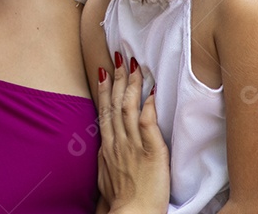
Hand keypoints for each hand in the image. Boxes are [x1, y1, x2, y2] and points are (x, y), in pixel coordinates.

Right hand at [96, 53, 169, 213]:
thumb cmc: (121, 204)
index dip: (105, 90)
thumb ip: (106, 160)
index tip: (104, 71)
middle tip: (119, 57)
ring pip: (129, 107)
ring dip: (131, 84)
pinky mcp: (152, 151)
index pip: (105, 111)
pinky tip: (152, 91)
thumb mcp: (106, 178)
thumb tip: (105, 149)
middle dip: (117, 78)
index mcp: (107, 147)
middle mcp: (118, 142)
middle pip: (115, 103)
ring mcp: (133, 145)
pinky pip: (149, 123)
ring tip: (134, 65)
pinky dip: (149, 105)